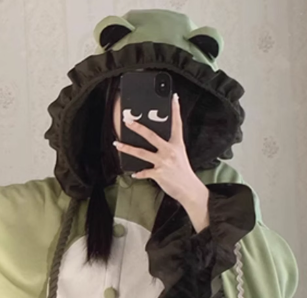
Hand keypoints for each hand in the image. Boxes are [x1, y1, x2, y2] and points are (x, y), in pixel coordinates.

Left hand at [114, 93, 209, 232]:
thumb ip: (169, 147)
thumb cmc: (183, 172)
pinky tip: (133, 173)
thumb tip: (155, 142)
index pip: (177, 124)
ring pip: (142, 153)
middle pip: (151, 135)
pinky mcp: (159, 174)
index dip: (175, 110)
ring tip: (117, 144)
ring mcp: (163, 162)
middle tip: (127, 120)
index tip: (173, 98)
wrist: (189, 189)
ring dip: (128, 148)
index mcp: (177, 144)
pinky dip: (138, 173)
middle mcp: (169, 151)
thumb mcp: (179, 155)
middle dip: (137, 127)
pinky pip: (144, 172)